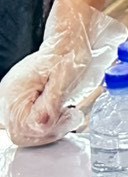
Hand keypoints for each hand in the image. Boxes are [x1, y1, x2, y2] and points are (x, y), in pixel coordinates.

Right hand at [0, 0, 126, 146]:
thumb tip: (42, 123)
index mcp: (16, 91)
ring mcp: (13, 100)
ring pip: (24, 132)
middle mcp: (9, 97)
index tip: (69, 116)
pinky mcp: (21, 101)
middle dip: (49, 132)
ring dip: (48, 129)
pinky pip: (27, 123)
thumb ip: (51, 103)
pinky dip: (44, 124)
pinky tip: (58, 113)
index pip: (23, 129)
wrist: (68, 41)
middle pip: (21, 134)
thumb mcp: (65, 78)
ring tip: (66, 113)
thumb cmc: (68, 55)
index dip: (49, 129)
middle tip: (70, 116)